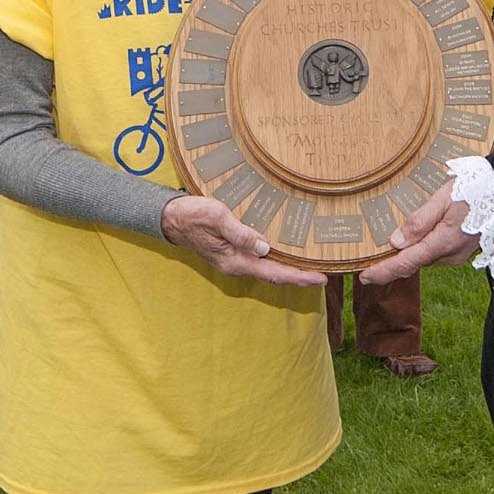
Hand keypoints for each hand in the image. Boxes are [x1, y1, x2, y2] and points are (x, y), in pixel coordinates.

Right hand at [160, 194, 324, 286]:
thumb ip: (240, 233)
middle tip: (324, 275)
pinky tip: (286, 255)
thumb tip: (264, 247)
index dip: (298, 277)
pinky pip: (259, 262)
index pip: (273, 273)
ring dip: (289, 271)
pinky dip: (276, 262)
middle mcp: (236, 265)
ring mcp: (233, 260)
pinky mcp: (232, 253)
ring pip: (267, 270)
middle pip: (274, 276)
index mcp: (234, 261)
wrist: (169, 218)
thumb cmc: (192, 214)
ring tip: (311, 268)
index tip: (320, 279)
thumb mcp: (216, 217)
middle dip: (299, 277)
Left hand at [359, 179, 477, 283]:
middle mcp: (450, 254)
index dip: (383, 272)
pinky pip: (436, 254)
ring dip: (408, 256)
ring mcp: (458, 254)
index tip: (364, 276)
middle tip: (369, 262)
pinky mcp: (462, 250)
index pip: (405, 263)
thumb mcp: (443, 198)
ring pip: (425, 258)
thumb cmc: (475, 188)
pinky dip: (422, 250)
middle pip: (414, 263)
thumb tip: (395, 241)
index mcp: (443, 242)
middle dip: (392, 264)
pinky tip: (416, 240)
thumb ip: (419, 221)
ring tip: (389, 248)